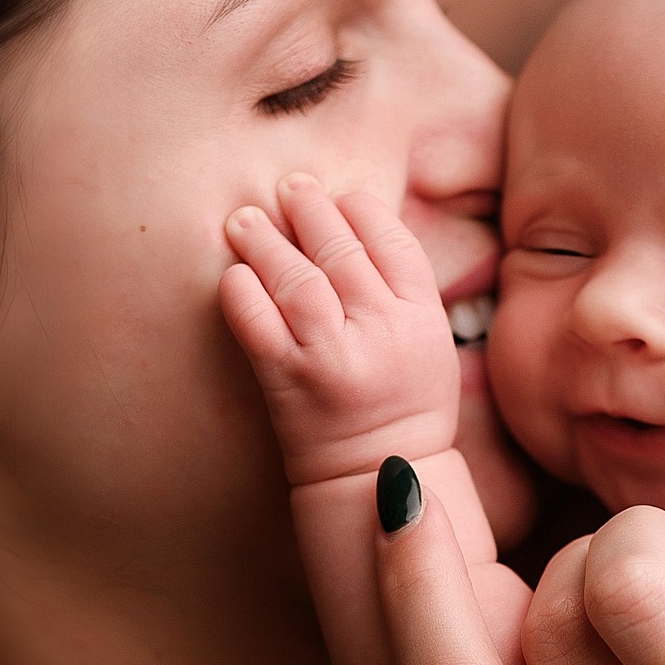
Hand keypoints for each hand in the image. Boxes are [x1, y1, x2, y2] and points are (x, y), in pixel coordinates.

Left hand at [220, 173, 458, 484]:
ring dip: (265, 241)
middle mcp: (380, 333)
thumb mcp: (429, 343)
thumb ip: (402, 289)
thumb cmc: (403, 403)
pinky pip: (257, 323)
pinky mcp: (289, 382)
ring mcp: (333, 357)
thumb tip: (353, 224)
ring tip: (246, 220)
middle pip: (340, 250)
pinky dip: (241, 292)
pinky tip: (234, 274)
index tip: (340, 197)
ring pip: (295, 278)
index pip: (392, 241)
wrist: (377, 476)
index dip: (361, 209)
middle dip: (310, 210)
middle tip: (289, 188)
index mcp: (422, 319)